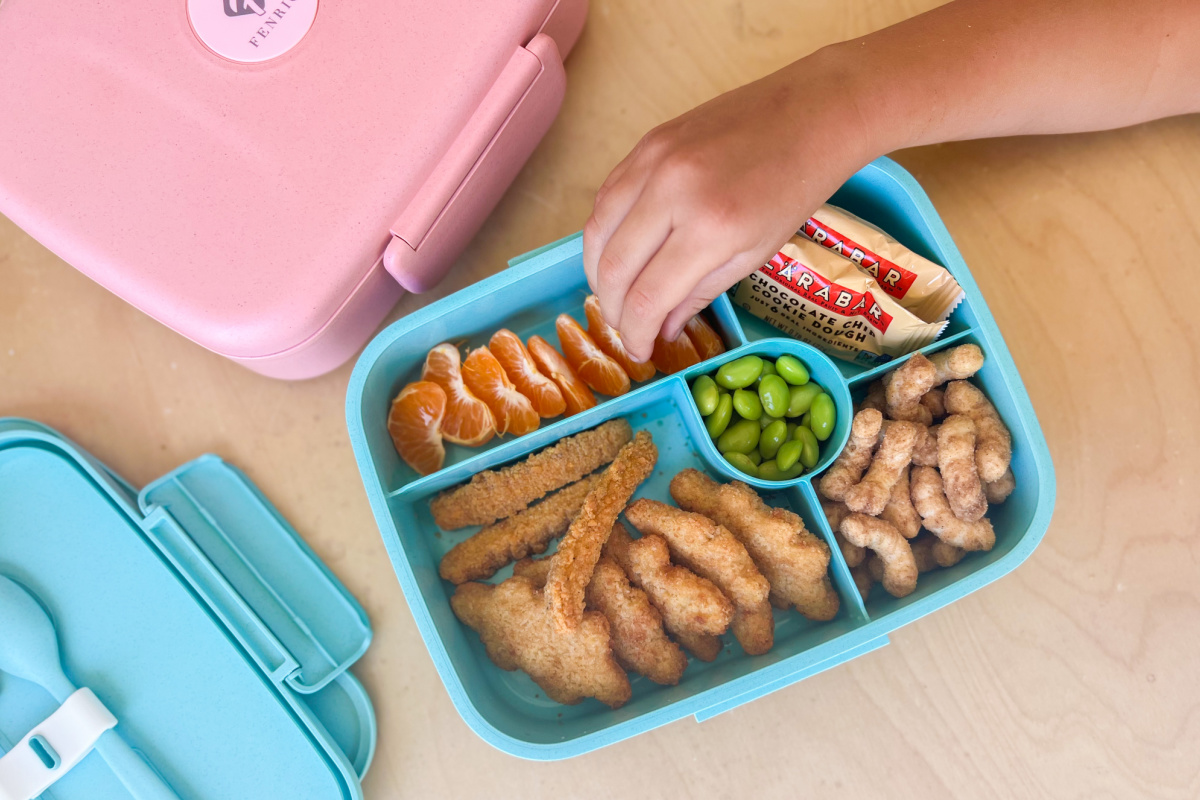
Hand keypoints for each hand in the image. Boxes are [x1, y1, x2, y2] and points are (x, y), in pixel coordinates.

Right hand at [583, 49, 876, 362]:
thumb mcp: (754, 254)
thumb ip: (698, 294)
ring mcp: (652, 160)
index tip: (638, 351)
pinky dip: (604, 233)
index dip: (635, 333)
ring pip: (596, 231)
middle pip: (613, 268)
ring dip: (598, 273)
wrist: (810, 113)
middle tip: (623, 328)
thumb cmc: (794, 187)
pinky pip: (606, 197)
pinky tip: (617, 253)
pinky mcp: (646, 142)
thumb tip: (659, 329)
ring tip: (615, 295)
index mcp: (710, 227)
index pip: (647, 297)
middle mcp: (671, 191)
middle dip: (612, 310)